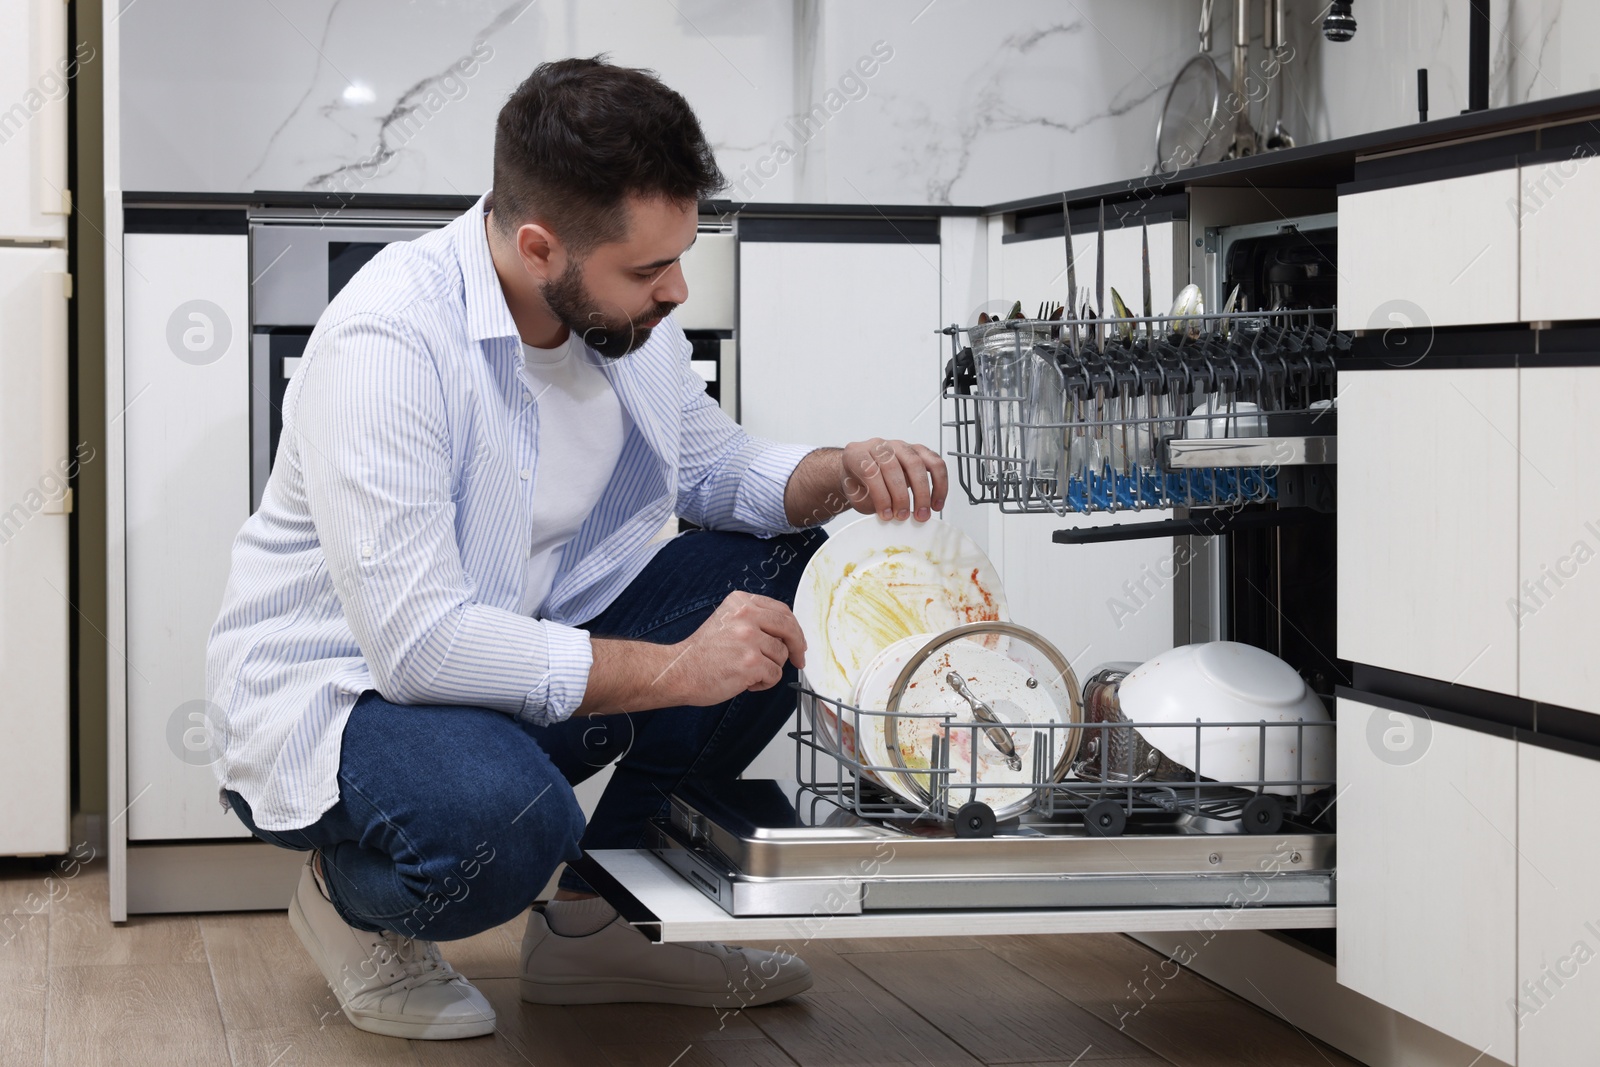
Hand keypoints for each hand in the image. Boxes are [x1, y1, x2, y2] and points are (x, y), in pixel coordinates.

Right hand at [663, 591, 806, 705]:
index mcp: (741, 602)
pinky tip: (746, 682)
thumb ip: (754, 620)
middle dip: (797, 647)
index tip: (797, 642)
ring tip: (748, 672)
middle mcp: (746, 616)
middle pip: (789, 629)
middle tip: (798, 659)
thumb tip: (787, 634)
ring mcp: (749, 639)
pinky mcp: (750, 662)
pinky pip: (774, 675)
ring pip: (781, 655)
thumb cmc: (702, 653)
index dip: (794, 629)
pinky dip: (764, 683)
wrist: (679, 671)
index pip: (781, 611)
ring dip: (770, 668)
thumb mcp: (727, 621)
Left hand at [839, 439, 948, 521]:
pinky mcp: (918, 450)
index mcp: (857, 454)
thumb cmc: (859, 484)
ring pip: (916, 462)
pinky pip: (935, 463)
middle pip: (893, 466)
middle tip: (904, 516)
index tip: (886, 514)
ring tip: (924, 512)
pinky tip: (937, 501)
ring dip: (923, 491)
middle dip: (901, 496)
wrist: (861, 473)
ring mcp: (900, 446)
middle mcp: (879, 445)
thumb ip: (871, 503)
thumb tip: (891, 515)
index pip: (870, 471)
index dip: (880, 495)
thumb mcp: (856, 497)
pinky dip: (939, 484)